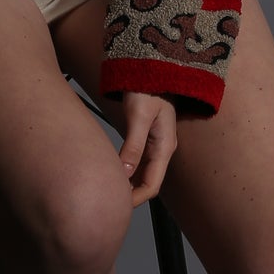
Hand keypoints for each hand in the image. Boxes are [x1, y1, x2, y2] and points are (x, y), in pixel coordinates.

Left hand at [117, 91, 177, 206]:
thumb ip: (133, 145)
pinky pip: (138, 162)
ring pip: (142, 173)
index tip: (117, 205)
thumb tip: (124, 173)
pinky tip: (112, 173)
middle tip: (108, 202)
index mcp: (165, 147)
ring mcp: (156, 145)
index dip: (135, 198)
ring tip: (108, 191)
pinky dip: (126, 171)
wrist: (154, 68)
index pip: (152, 184)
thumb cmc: (148, 88)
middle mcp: (163, 149)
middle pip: (148, 182)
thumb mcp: (139, 116)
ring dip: (128, 184)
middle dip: (131, 195)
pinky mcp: (148, 138)